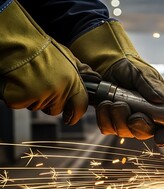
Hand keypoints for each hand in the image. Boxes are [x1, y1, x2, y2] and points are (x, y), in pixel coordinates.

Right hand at [0, 0, 96, 124]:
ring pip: (38, 107)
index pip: (80, 106)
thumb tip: (94, 78)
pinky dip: (18, 96)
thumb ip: (80, 71)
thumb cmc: (40, 48)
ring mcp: (39, 96)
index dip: (76, 113)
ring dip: (33, 97)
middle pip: (56, 109)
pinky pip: (20, 104)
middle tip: (41, 84)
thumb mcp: (68, 56)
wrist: (16, 42)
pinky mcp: (20, 99)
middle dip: (49, 101)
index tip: (71, 118)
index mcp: (72, 81)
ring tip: (29, 78)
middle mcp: (58, 90)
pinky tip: (19, 82)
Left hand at [70, 21, 163, 145]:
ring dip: (118, 117)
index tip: (160, 138)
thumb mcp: (144, 73)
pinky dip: (105, 117)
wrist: (110, 66)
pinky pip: (108, 127)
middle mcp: (145, 119)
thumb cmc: (132, 69)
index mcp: (160, 109)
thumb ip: (151, 85)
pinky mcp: (111, 122)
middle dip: (136, 124)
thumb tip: (162, 98)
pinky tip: (105, 104)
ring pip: (124, 132)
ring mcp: (127, 123)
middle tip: (130, 110)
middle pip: (143, 133)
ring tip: (113, 102)